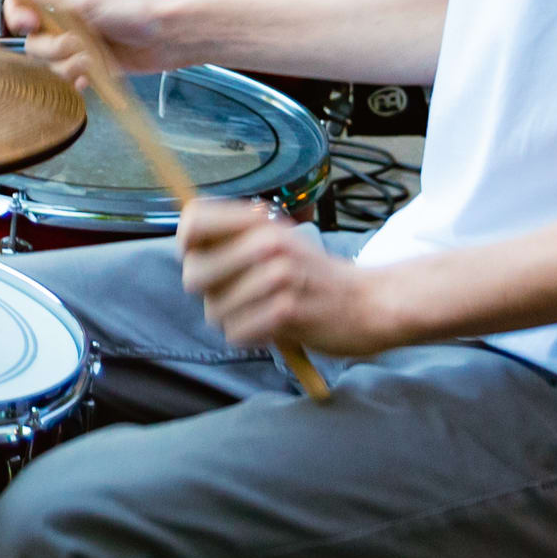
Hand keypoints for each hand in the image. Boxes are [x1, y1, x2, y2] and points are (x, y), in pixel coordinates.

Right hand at [0, 0, 182, 80]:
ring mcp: (75, 43)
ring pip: (49, 62)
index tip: (29, 24)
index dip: (18, 15)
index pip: (21, 3)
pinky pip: (67, 76)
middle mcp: (64, 19)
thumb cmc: (131, 13)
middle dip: (52, 47)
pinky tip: (90, 75)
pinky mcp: (87, 63)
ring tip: (91, 60)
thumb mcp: (86, 0)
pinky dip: (76, 78)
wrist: (164, 38)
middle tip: (75, 43)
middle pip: (33, 39)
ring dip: (68, 64)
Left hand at [177, 199, 395, 358]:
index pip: (194, 219)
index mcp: (260, 224)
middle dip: (208, 293)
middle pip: (195, 272)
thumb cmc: (315, 276)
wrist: (370, 302)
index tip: (201, 257)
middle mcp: (266, 244)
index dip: (187, 242)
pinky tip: (273, 327)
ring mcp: (277, 277)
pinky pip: (236, 333)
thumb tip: (186, 248)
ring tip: (263, 312)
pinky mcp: (286, 312)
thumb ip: (236, 240)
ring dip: (233, 319)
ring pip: (214, 309)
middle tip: (236, 295)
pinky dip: (250, 337)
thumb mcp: (280, 241)